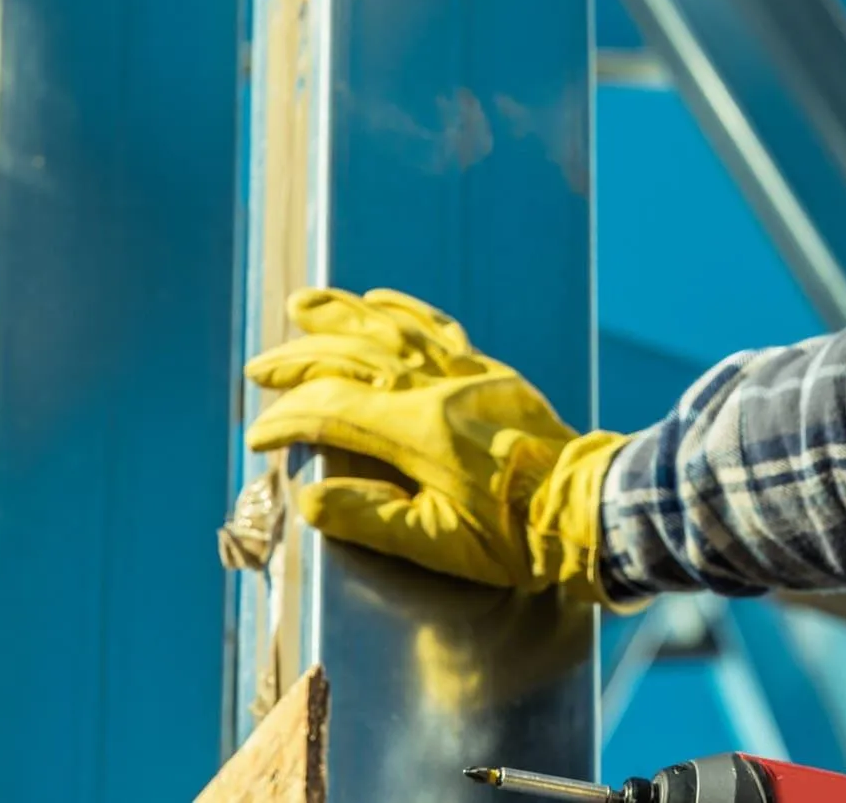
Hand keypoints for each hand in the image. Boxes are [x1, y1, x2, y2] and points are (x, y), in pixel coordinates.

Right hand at [245, 287, 628, 605]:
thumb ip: (371, 520)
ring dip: (340, 316)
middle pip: (352, 358)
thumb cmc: (515, 538)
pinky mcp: (490, 371)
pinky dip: (403, 310)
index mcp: (418, 433)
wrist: (586, 507)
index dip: (288, 420)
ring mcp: (466, 373)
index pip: (332, 411)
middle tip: (260, 370)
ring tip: (301, 305)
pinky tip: (377, 299)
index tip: (259, 436)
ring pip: (391, 330)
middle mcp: (437, 390)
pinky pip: (438, 328)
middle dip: (298, 361)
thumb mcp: (440, 546)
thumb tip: (309, 499)